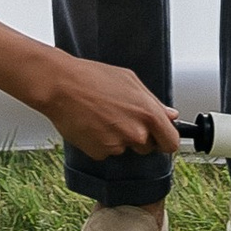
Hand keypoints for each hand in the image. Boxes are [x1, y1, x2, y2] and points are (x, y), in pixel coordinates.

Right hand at [37, 54, 179, 160]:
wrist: (60, 85)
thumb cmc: (92, 77)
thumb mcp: (129, 80)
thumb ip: (153, 102)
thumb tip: (170, 115)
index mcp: (148, 114)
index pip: (170, 142)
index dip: (166, 140)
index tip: (161, 138)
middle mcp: (136, 133)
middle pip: (147, 147)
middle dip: (139, 136)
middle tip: (121, 117)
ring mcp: (117, 145)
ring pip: (125, 148)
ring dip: (118, 138)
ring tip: (102, 116)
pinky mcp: (99, 153)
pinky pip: (106, 152)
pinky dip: (100, 142)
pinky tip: (92, 124)